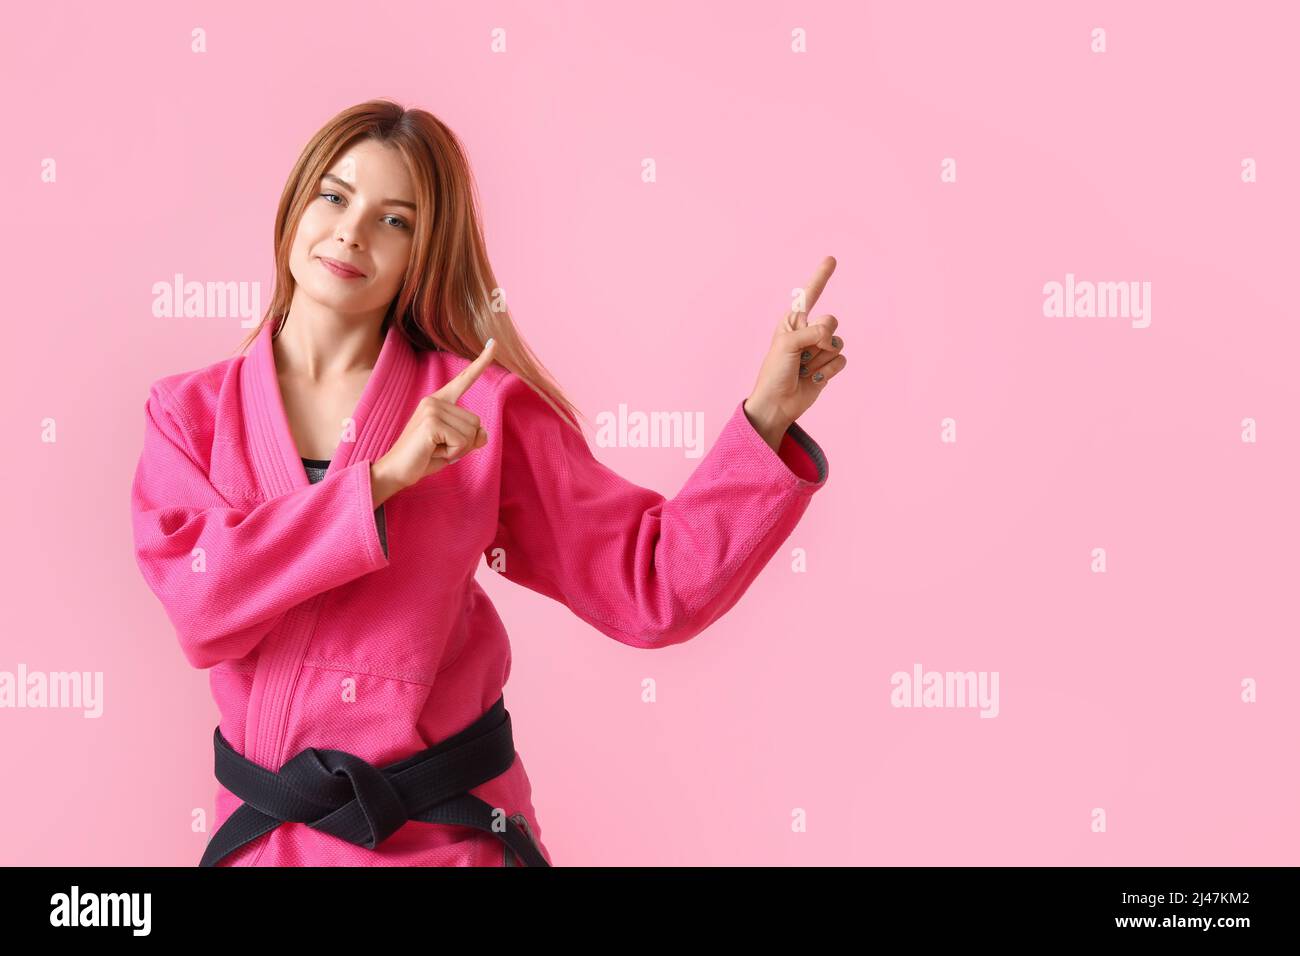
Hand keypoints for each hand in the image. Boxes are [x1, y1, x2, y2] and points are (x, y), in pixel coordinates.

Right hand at [371, 338, 496, 505]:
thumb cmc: (423, 458)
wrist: (395, 471)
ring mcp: (431, 409)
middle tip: (440, 448)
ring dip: (458, 449)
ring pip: (471, 433)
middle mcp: (434, 400)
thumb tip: (483, 433)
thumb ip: (471, 438)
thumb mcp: (454, 447)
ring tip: (435, 449)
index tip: (493, 343)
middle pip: (476, 422)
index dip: (481, 362)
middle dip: (464, 443)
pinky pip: (462, 442)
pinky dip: (453, 453)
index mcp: (439, 401)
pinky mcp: (431, 423)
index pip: (464, 379)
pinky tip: (433, 451)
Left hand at [744, 256, 846, 449]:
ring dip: (820, 359)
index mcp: (793, 322)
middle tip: (803, 353)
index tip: (831, 259)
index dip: (821, 277)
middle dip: (821, 337)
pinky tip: (812, 378)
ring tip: (803, 368)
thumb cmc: (775, 372)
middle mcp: (808, 332)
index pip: (809, 295)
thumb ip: (812, 332)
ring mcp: (819, 349)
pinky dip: (827, 371)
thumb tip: (831, 337)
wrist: (777, 403)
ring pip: (837, 343)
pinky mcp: (828, 366)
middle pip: (831, 321)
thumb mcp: (787, 344)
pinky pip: (841, 360)